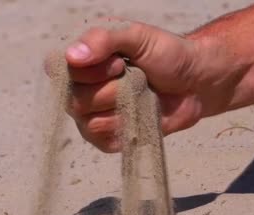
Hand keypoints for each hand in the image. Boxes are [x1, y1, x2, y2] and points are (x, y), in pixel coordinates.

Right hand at [57, 20, 236, 151]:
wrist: (196, 82)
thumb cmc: (166, 54)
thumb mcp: (137, 35)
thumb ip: (103, 39)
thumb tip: (71, 56)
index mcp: (81, 61)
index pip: (57, 70)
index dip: (87, 71)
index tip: (118, 63)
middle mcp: (80, 90)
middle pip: (75, 101)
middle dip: (112, 90)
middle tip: (136, 77)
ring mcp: (91, 117)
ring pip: (90, 123)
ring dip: (124, 108)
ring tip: (142, 95)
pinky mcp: (107, 139)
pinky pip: (105, 140)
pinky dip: (129, 126)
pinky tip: (142, 113)